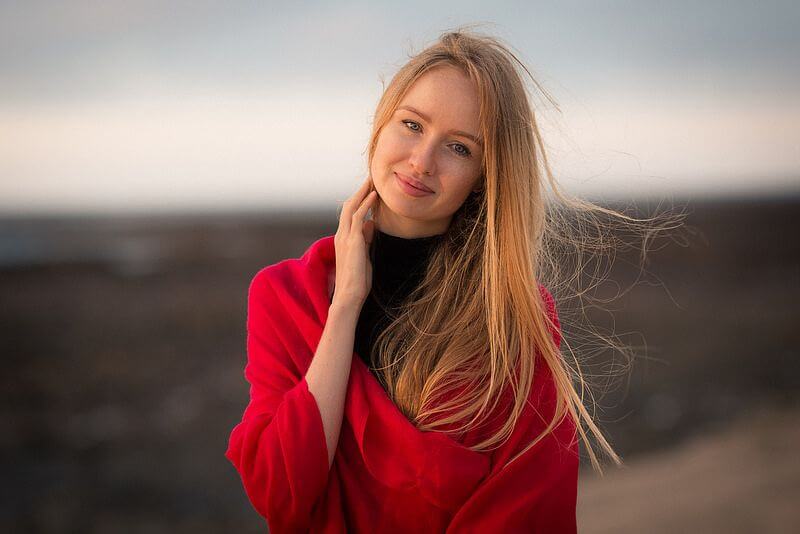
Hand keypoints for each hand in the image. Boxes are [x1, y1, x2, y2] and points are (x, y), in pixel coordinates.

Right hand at [331, 176, 378, 309]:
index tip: (368, 189)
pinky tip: (374, 196)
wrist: (349, 295)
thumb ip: (365, 238)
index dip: (358, 200)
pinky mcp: (352, 242)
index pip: (348, 214)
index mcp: (343, 239)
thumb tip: (370, 224)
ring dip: (362, 193)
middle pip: (348, 206)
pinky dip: (366, 205)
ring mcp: (345, 238)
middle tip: (370, 179)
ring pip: (351, 208)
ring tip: (372, 181)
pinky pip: (358, 218)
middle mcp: (341, 235)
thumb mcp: (363, 254)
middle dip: (359, 191)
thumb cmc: (357, 279)